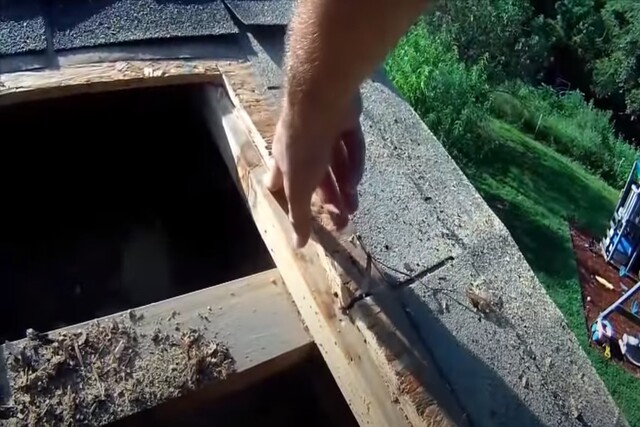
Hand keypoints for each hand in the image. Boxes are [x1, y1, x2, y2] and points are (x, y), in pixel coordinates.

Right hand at [265, 94, 365, 247]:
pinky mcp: (345, 122)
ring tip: (353, 210)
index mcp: (283, 159)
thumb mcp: (298, 187)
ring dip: (344, 188)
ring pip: (336, 165)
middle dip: (329, 201)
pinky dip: (354, 165)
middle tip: (342, 223)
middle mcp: (302, 145)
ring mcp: (324, 132)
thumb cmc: (303, 146)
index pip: (279, 182)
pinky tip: (356, 183)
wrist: (322, 101)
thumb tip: (298, 245)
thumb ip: (299, 216)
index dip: (289, 200)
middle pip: (317, 179)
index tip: (300, 218)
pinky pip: (351, 148)